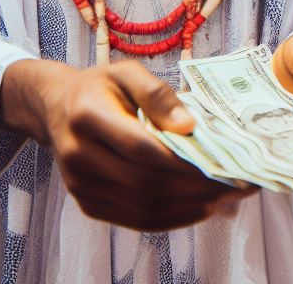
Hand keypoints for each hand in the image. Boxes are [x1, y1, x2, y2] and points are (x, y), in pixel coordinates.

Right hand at [0, 59, 247, 230]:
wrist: (56, 107)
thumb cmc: (101, 85)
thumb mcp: (127, 72)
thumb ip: (157, 94)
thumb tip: (189, 125)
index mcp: (88, 116)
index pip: (140, 148)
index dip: (182, 159)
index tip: (222, 160)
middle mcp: (79, 156)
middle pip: (144, 182)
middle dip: (194, 186)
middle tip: (235, 181)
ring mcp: (81, 185)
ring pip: (141, 207)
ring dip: (188, 206)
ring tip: (226, 196)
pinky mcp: (87, 203)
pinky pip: (133, 219)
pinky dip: (170, 217)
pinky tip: (199, 207)